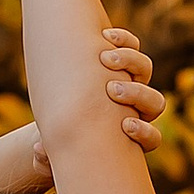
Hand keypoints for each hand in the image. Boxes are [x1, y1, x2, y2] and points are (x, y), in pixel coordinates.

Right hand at [31, 28, 163, 189]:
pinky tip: (104, 37)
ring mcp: (128, 83)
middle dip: (138, 94)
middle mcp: (133, 109)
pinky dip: (123, 41)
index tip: (125, 127)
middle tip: (112, 90)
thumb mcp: (49, 149)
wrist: (53, 113)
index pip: (151, 139)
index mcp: (127, 137)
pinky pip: (131, 47)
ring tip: (104, 58)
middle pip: (154, 102)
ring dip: (130, 61)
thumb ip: (44, 156)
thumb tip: (39, 149)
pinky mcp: (118, 61)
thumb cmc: (54, 139)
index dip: (145, 133)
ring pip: (144, 69)